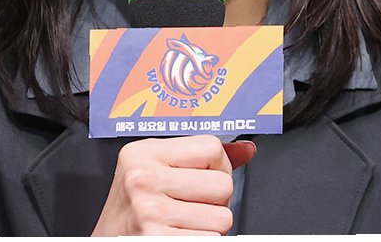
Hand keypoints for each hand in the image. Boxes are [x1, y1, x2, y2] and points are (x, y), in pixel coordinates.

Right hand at [92, 135, 256, 235]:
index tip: (202, 179)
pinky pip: (212, 240)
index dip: (218, 167)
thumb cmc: (133, 210)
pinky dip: (202, 241)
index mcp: (143, 153)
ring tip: (184, 226)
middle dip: (216, 202)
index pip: (212, 147)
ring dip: (210, 228)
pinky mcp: (157, 240)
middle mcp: (143, 179)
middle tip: (191, 208)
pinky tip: (180, 237)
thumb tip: (248, 149)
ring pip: (223, 218)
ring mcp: (149, 212)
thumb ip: (202, 158)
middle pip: (223, 185)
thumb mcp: (155, 170)